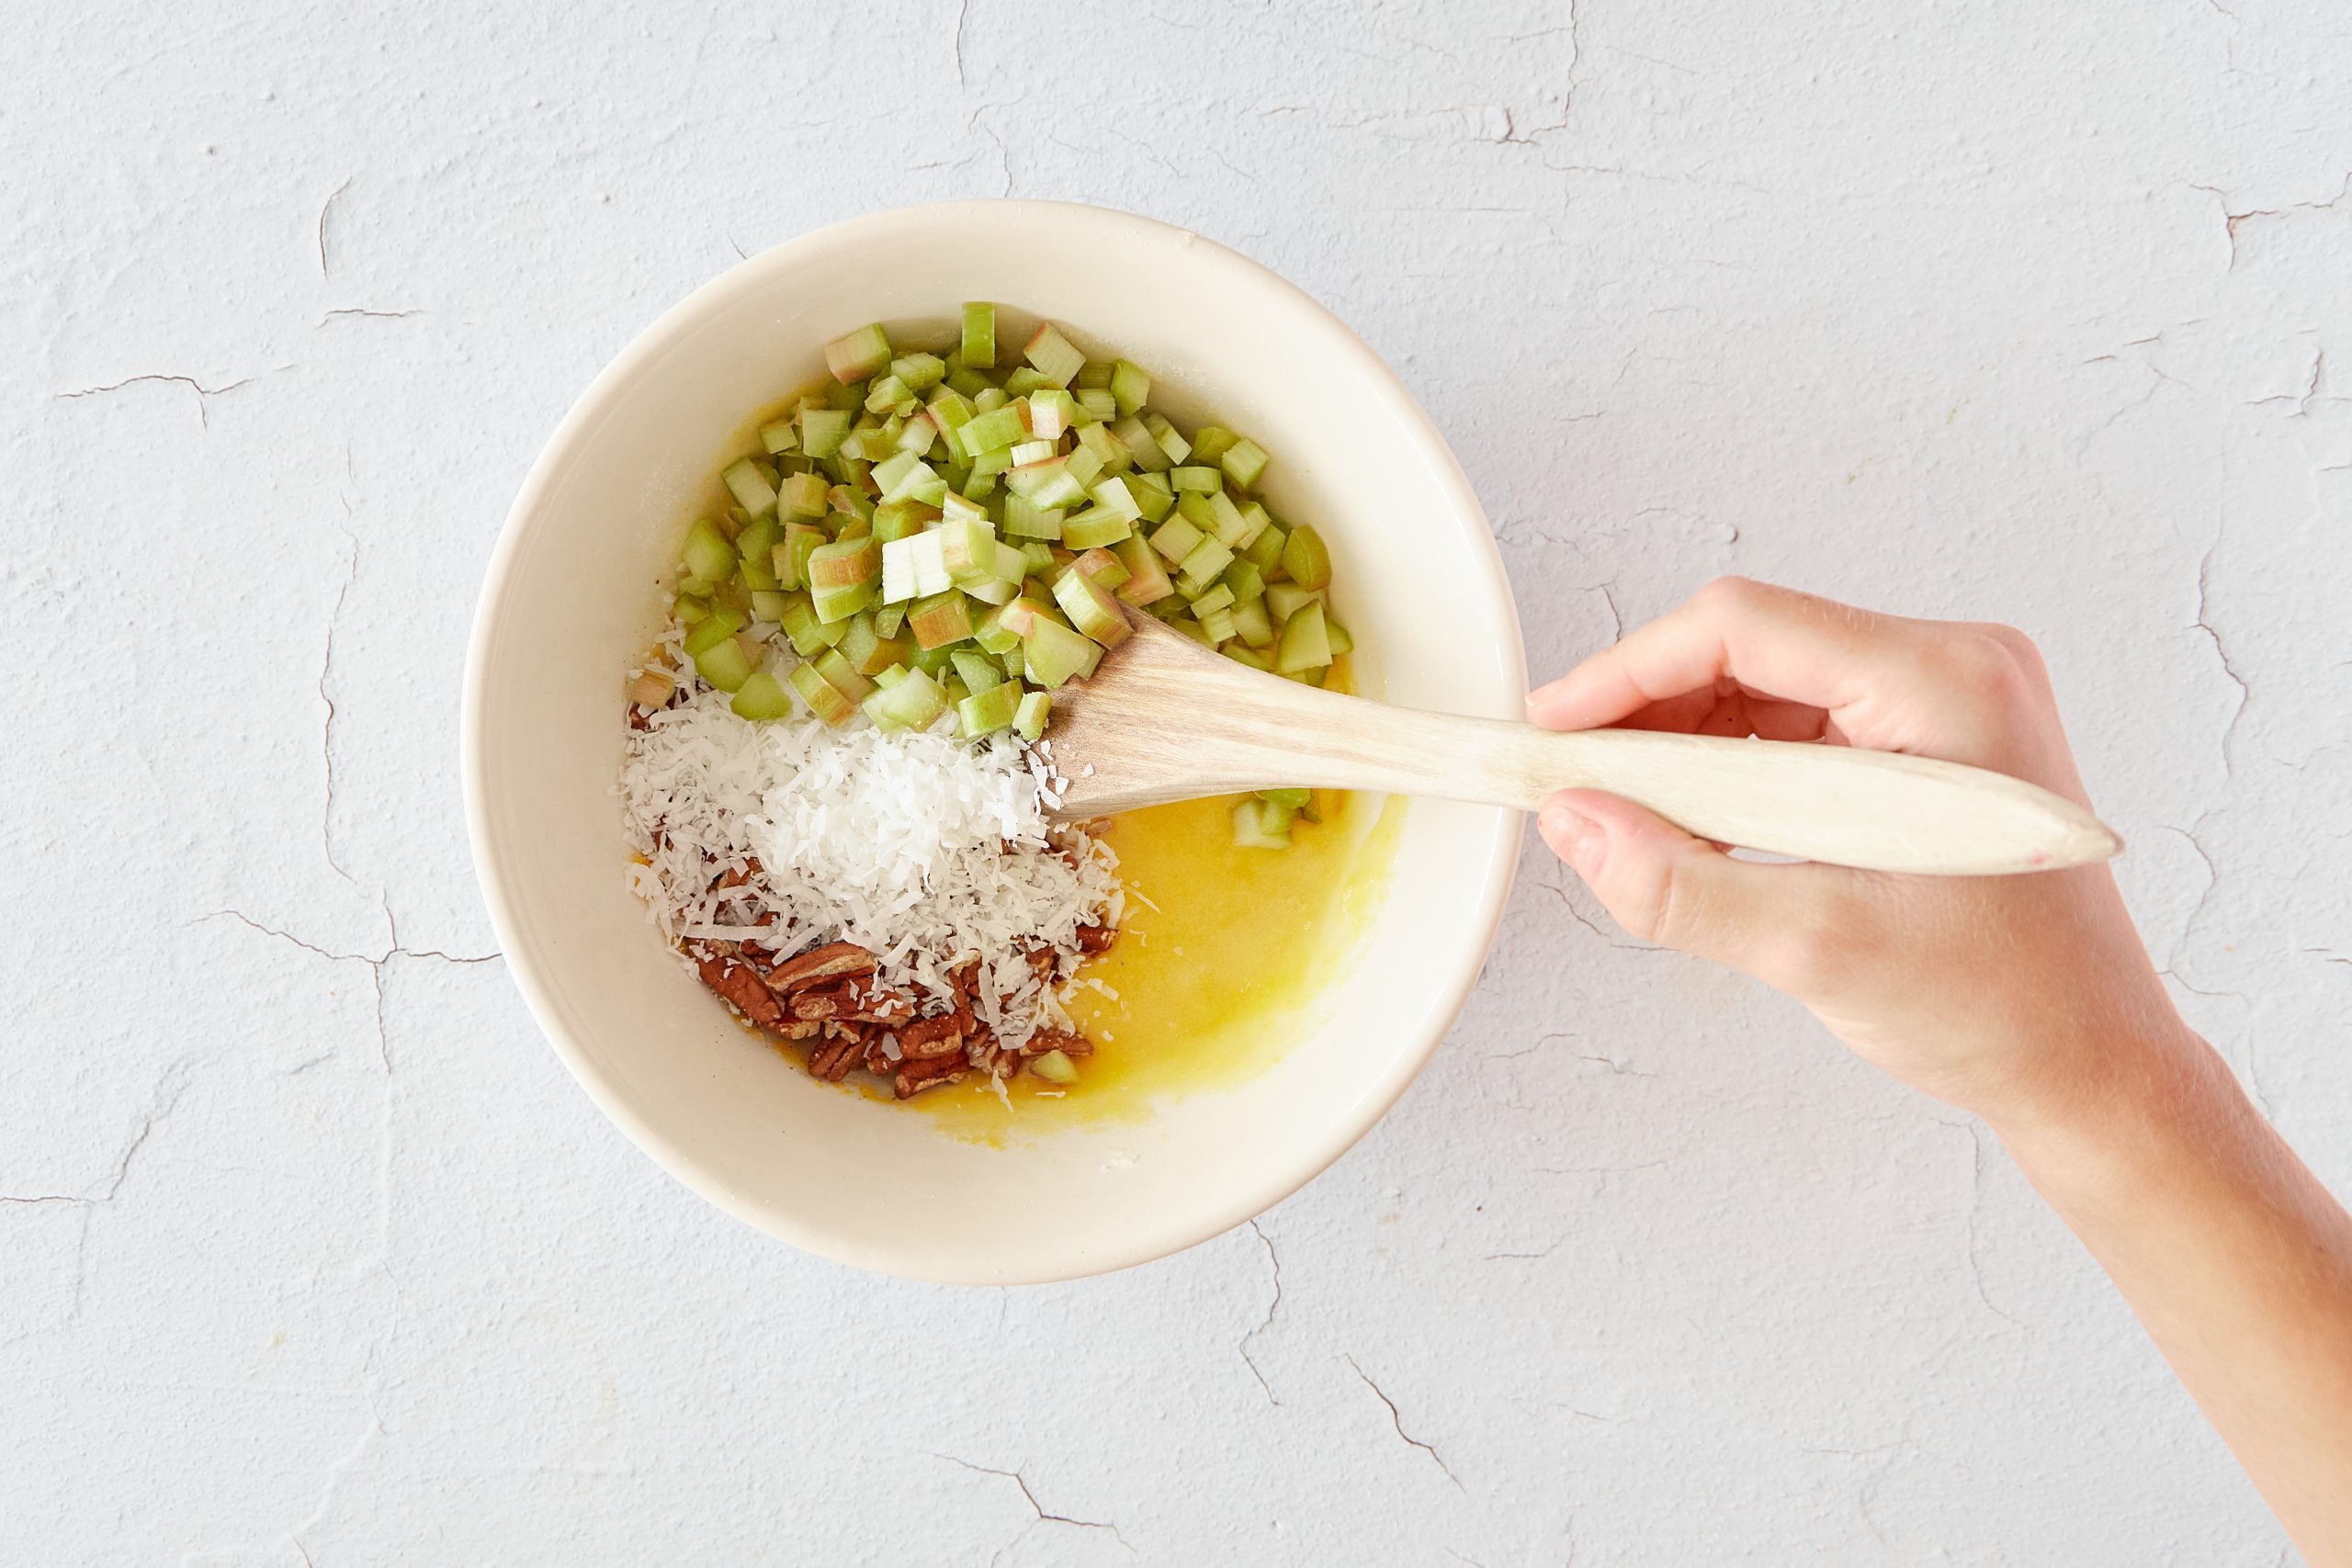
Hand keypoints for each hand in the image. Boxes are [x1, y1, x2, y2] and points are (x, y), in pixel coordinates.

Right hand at [1526, 577, 2188, 1122]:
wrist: (2092, 1067)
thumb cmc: (2009, 1007)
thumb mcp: (1823, 949)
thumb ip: (1683, 889)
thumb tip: (1577, 828)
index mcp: (1948, 686)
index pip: (1746, 628)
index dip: (1629, 671)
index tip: (1556, 727)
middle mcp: (1951, 671)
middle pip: (1749, 647)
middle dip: (1647, 712)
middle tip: (1571, 780)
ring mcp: (1940, 705)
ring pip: (1762, 686)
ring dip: (1681, 745)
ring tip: (1618, 812)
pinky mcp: (1920, 747)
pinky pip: (1792, 728)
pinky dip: (1726, 772)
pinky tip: (1686, 826)